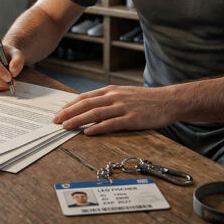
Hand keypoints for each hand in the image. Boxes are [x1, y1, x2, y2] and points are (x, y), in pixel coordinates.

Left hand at [52, 85, 177, 134]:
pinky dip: (98, 128)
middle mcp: (115, 97)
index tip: (59, 112)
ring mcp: (123, 108)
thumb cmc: (147, 100)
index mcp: (112, 91)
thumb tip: (91, 107)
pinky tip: (88, 132)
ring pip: (95, 113)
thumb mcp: (125, 94)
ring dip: (78, 120)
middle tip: (55, 120)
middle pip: (86, 104)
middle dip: (68, 112)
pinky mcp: (132, 119)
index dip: (70, 105)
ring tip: (65, 126)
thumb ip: (109, 100)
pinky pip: (111, 124)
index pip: (85, 97)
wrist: (169, 101)